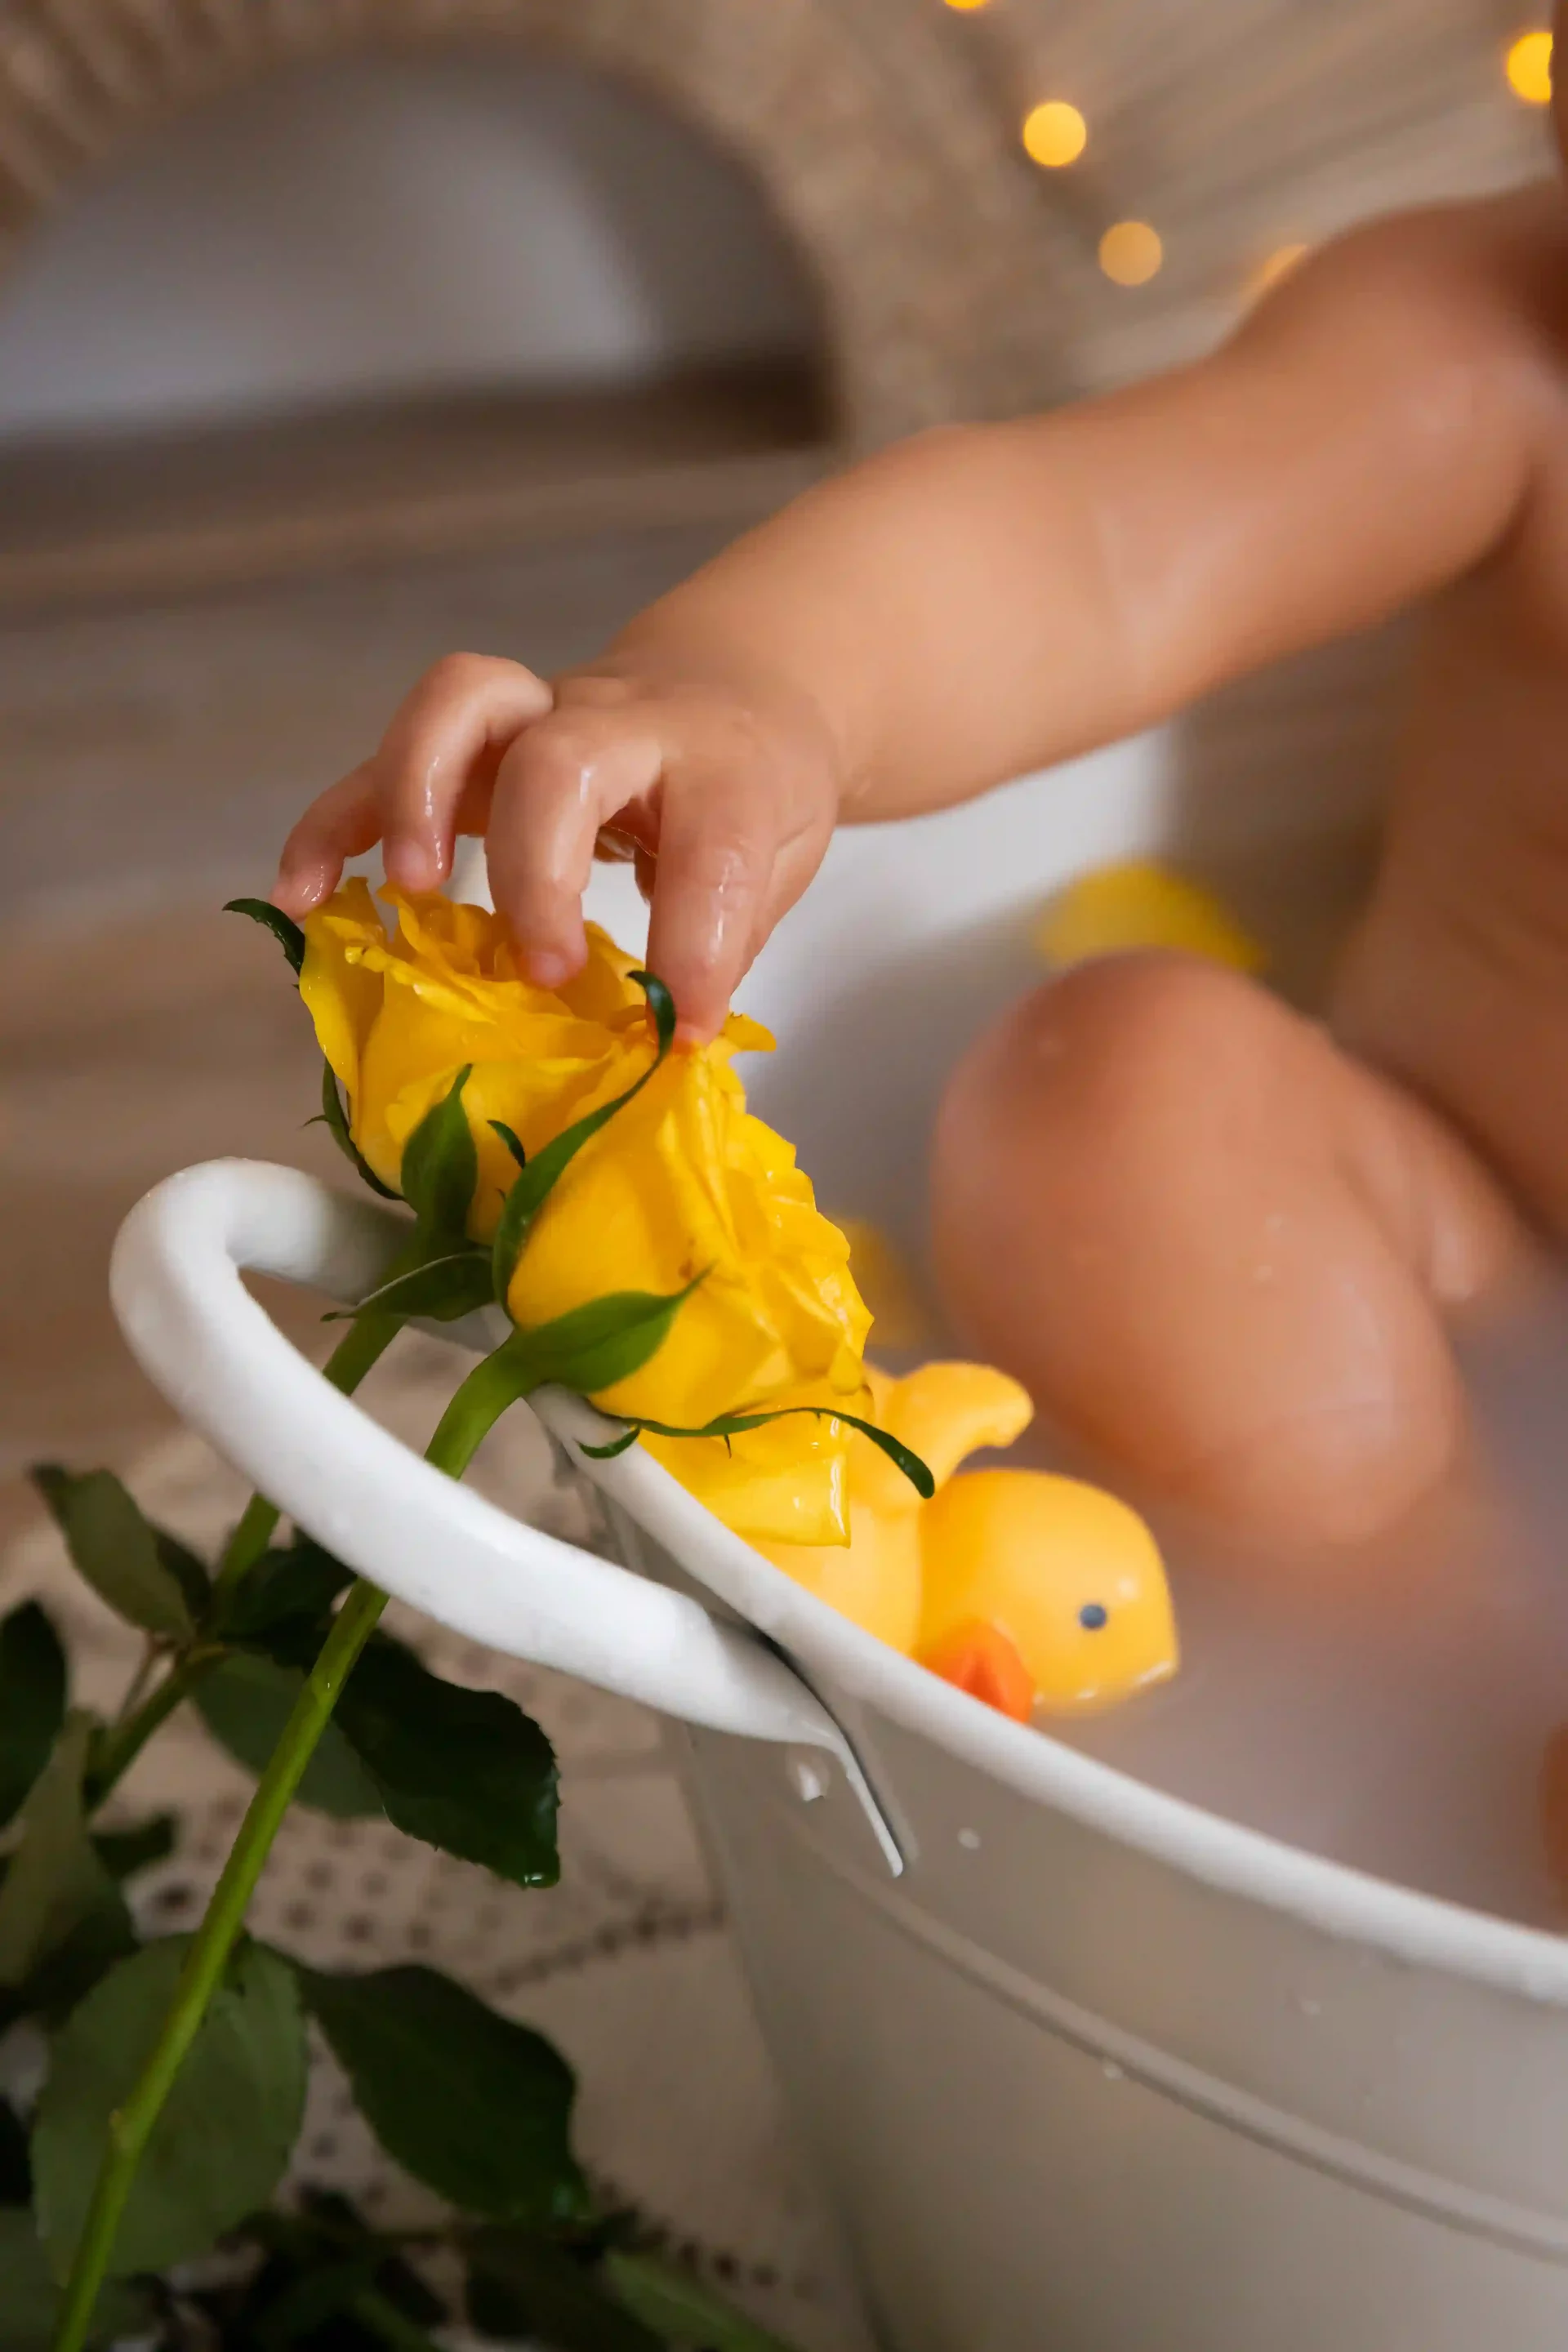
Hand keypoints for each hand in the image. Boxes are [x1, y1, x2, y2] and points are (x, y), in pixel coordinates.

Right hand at [273, 652, 843, 1038]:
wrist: (732, 682)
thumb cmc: (754, 785)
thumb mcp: (783, 855)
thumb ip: (729, 932)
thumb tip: (668, 1030)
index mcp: (724, 763)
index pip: (710, 844)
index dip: (694, 946)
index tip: (681, 1027)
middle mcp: (623, 723)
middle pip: (561, 758)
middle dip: (536, 870)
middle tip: (542, 971)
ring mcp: (537, 718)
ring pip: (459, 706)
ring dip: (417, 796)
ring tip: (408, 890)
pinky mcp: (470, 744)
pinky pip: (382, 762)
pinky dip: (333, 822)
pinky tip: (303, 894)